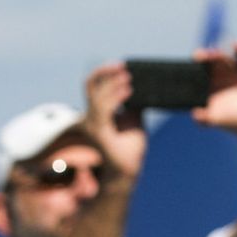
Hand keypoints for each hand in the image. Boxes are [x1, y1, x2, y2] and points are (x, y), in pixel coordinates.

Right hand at [82, 63, 146, 180]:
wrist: (127, 171)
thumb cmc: (130, 147)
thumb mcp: (135, 120)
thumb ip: (135, 104)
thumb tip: (146, 87)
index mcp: (97, 112)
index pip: (93, 85)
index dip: (104, 72)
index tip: (122, 65)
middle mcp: (90, 117)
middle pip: (91, 85)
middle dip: (106, 72)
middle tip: (124, 67)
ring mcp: (93, 125)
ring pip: (97, 95)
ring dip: (113, 84)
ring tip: (129, 80)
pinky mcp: (99, 133)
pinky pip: (103, 109)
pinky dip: (115, 97)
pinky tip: (128, 92)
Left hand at [192, 43, 236, 136]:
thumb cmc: (236, 121)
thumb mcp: (220, 121)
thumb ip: (206, 119)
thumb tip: (194, 114)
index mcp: (211, 84)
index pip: (201, 71)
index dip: (195, 67)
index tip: (190, 65)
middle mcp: (222, 74)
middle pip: (211, 62)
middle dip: (205, 57)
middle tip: (199, 56)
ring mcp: (236, 70)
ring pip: (225, 58)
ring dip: (218, 54)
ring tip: (212, 54)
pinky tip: (236, 45)